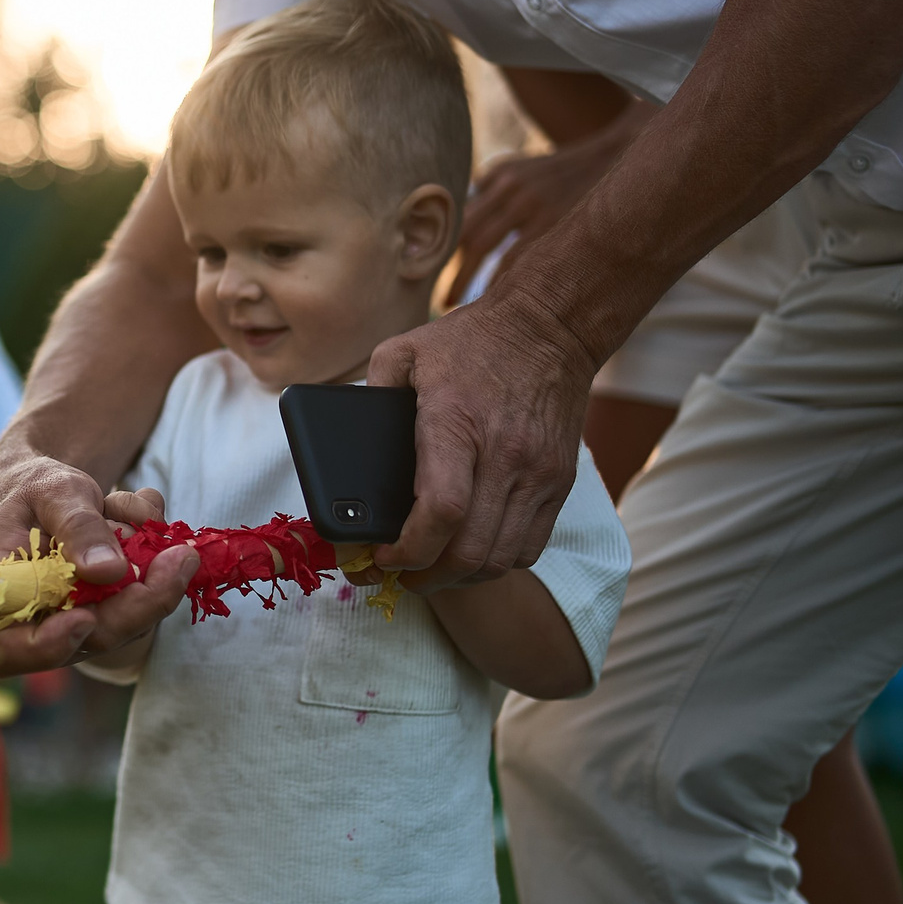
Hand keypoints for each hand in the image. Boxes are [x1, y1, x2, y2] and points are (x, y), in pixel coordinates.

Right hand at [0, 456, 198, 675]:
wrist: (48, 491)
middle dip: (141, 603)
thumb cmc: (36, 488)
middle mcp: (29, 624)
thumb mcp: (54, 491)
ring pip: (124, 628)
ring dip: (153, 577)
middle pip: (86, 640)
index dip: (45, 645)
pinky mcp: (102, 620)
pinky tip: (146, 524)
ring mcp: (68, 627)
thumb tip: (107, 572)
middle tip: (182, 556)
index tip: (83, 620)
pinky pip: (140, 609)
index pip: (5, 649)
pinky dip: (156, 569)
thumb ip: (77, 527)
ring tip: (143, 512)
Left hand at [368, 287, 597, 591]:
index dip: (409, 550)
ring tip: (431, 570)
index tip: (383, 557)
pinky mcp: (560, 482)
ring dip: (460, 576)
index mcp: (456, 423)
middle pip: (469, 550)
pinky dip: (497, 561)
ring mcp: (538, 473)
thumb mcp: (405, 351)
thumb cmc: (472, 340)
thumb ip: (370, 393)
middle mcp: (504, 455)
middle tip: (398, 576)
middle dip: (426, 577)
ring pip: (501, 558)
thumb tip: (343, 443)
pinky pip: (530, 546)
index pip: (441, 510)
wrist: (551, 326)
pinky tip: (470, 552)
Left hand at [453, 103, 657, 296]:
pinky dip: (501, 281)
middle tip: (440, 300)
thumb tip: (464, 206)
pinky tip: (495, 300)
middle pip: (466, 235)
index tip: (428, 274)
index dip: (442, 249)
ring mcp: (532, 205)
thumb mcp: (525, 166)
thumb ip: (492, 184)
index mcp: (500, 177)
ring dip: (468, 280)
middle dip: (451, 271)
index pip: (461, 218)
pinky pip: (517, 259)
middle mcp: (510, 189)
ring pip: (486, 250)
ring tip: (455, 305)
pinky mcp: (555, 221)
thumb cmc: (567, 171)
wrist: (619, 155)